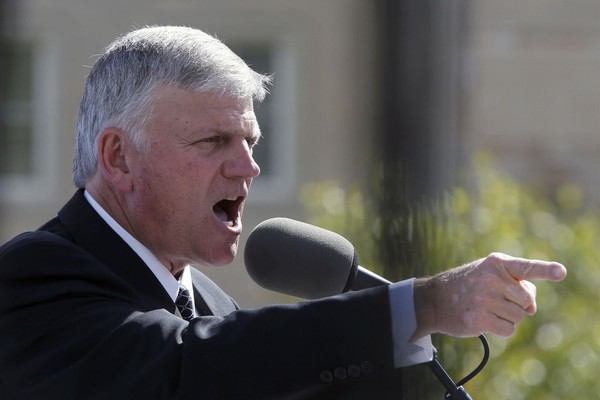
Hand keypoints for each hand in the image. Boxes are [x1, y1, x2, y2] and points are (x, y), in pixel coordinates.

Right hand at [412, 252, 566, 338]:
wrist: (434, 299)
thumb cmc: (468, 286)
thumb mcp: (490, 275)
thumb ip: (517, 285)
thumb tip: (532, 308)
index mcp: (496, 263)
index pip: (526, 267)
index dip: (546, 270)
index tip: (561, 272)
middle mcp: (490, 278)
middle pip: (527, 301)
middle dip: (517, 304)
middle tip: (496, 299)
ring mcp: (484, 299)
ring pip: (519, 317)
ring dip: (507, 317)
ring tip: (487, 308)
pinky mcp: (479, 319)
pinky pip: (508, 329)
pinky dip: (500, 328)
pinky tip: (483, 319)